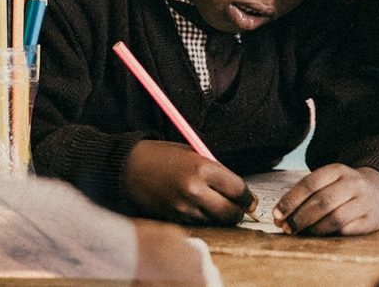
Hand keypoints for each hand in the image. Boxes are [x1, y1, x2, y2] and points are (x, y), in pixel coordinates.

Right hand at [124, 140, 252, 225]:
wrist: (129, 167)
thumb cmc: (161, 156)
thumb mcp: (193, 154)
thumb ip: (216, 171)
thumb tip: (238, 192)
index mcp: (203, 168)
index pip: (238, 190)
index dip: (248, 197)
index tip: (249, 199)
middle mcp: (195, 190)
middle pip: (231, 213)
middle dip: (238, 211)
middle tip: (239, 207)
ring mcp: (184, 207)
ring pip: (216, 221)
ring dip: (220, 216)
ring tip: (213, 203)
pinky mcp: (175, 218)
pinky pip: (199, 223)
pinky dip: (203, 218)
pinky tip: (196, 206)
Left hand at [271, 164, 378, 235]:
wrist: (376, 192)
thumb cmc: (340, 190)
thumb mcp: (325, 182)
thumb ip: (303, 196)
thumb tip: (279, 218)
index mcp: (337, 170)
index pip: (309, 184)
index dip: (290, 200)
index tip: (277, 214)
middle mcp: (353, 183)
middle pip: (322, 202)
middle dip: (300, 217)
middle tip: (287, 228)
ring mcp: (365, 202)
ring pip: (335, 218)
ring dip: (313, 229)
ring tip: (300, 233)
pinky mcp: (372, 220)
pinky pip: (347, 231)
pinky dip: (329, 235)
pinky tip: (318, 236)